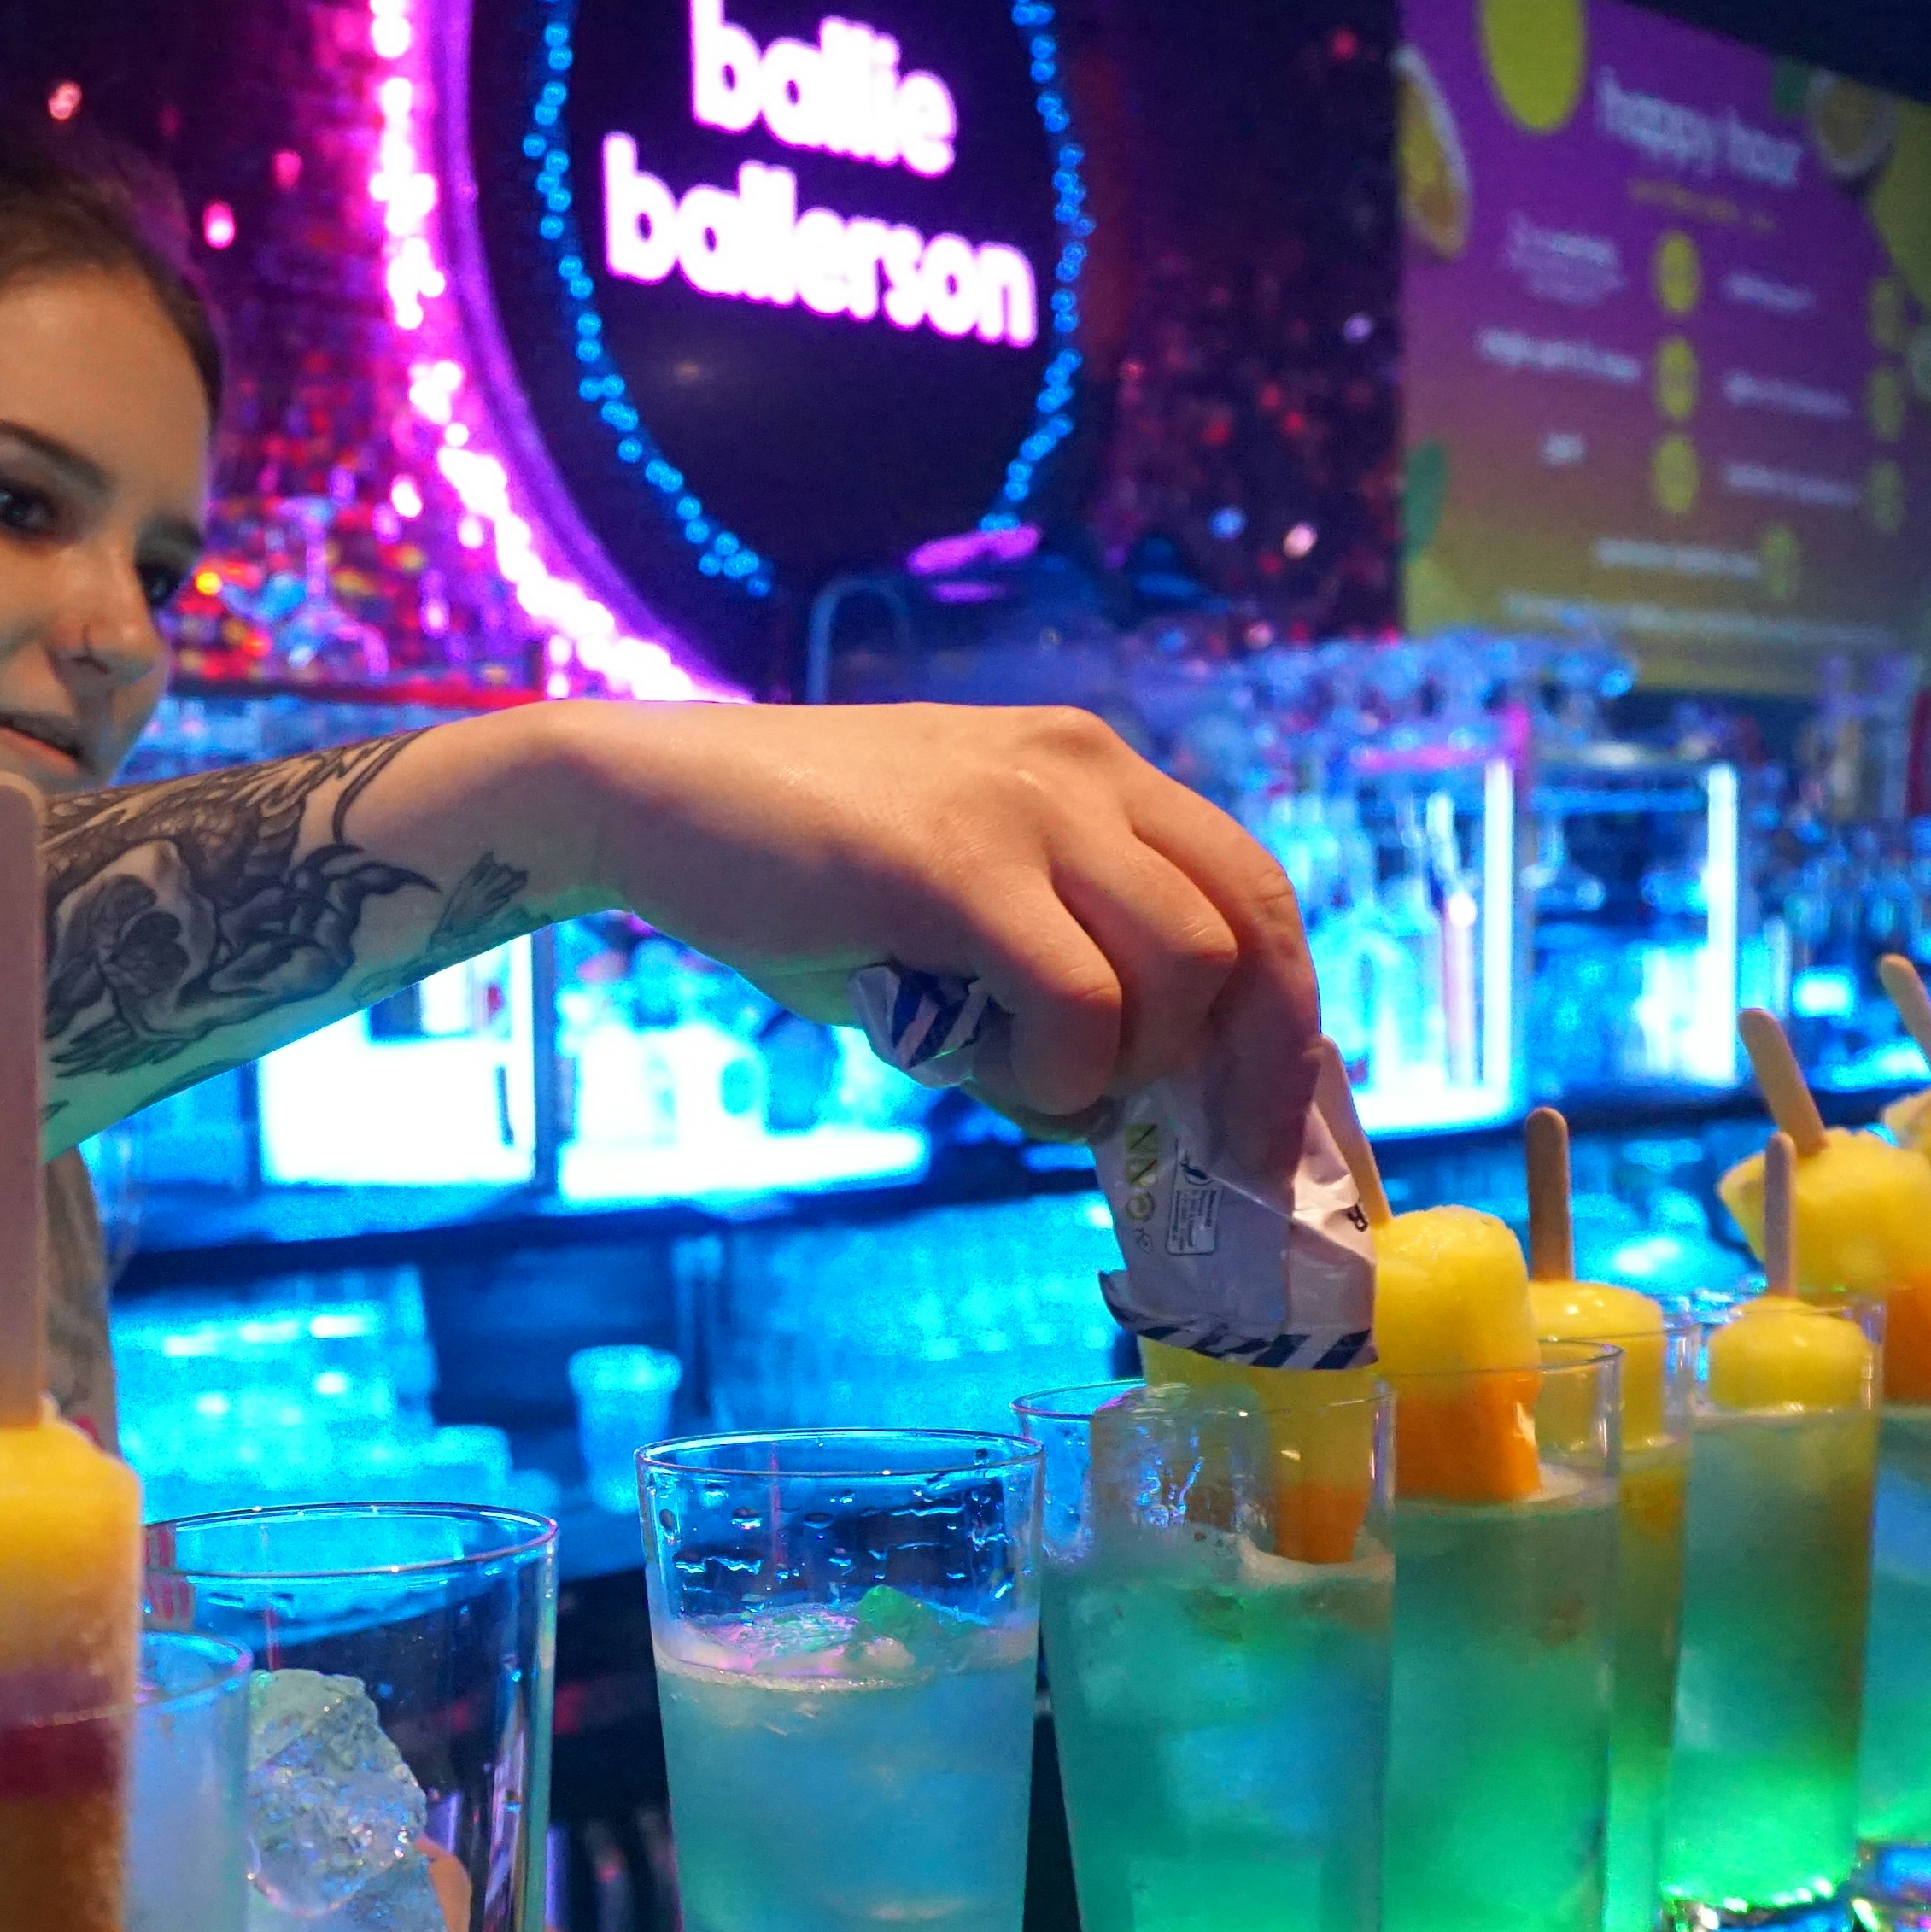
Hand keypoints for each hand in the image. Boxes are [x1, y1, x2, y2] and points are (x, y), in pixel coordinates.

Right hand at [551, 700, 1320, 1174]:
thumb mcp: (946, 922)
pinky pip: (1081, 1001)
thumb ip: (1038, 985)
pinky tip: (985, 1073)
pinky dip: (1057, 1073)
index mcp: (1096, 772)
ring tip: (1034, 1084)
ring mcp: (1028, 808)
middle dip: (1252, 1069)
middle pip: (1254, 928)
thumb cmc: (791, 877)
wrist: (647, 796)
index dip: (1283, 1020)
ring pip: (1186, 967)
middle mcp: (1086, 771)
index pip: (1253, 892)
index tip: (1275, 1130)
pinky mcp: (958, 864)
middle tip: (1209, 1160)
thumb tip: (1113, 1114)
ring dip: (1131, 1066)